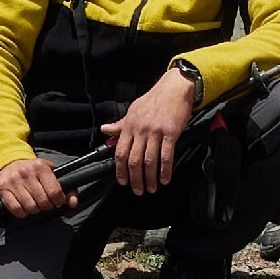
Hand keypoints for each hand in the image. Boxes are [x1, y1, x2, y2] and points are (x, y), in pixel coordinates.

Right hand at [0, 157, 72, 220]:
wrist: (7, 162)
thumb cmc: (32, 170)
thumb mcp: (50, 173)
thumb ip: (66, 188)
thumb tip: (73, 203)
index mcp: (40, 167)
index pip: (54, 192)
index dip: (58, 201)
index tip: (56, 201)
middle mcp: (26, 172)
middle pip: (43, 202)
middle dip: (46, 206)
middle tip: (44, 203)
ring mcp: (13, 181)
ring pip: (30, 207)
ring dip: (34, 210)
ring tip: (34, 204)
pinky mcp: (2, 189)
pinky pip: (15, 208)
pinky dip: (22, 212)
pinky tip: (24, 207)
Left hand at [101, 68, 194, 195]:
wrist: (175, 88)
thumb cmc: (154, 99)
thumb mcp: (133, 110)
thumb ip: (120, 124)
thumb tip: (104, 130)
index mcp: (129, 125)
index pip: (120, 151)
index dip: (120, 169)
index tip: (122, 181)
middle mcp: (140, 130)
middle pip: (134, 160)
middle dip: (135, 179)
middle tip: (137, 190)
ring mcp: (155, 132)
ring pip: (149, 161)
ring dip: (150, 178)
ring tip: (151, 189)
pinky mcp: (171, 133)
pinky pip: (166, 156)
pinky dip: (165, 170)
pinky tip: (165, 179)